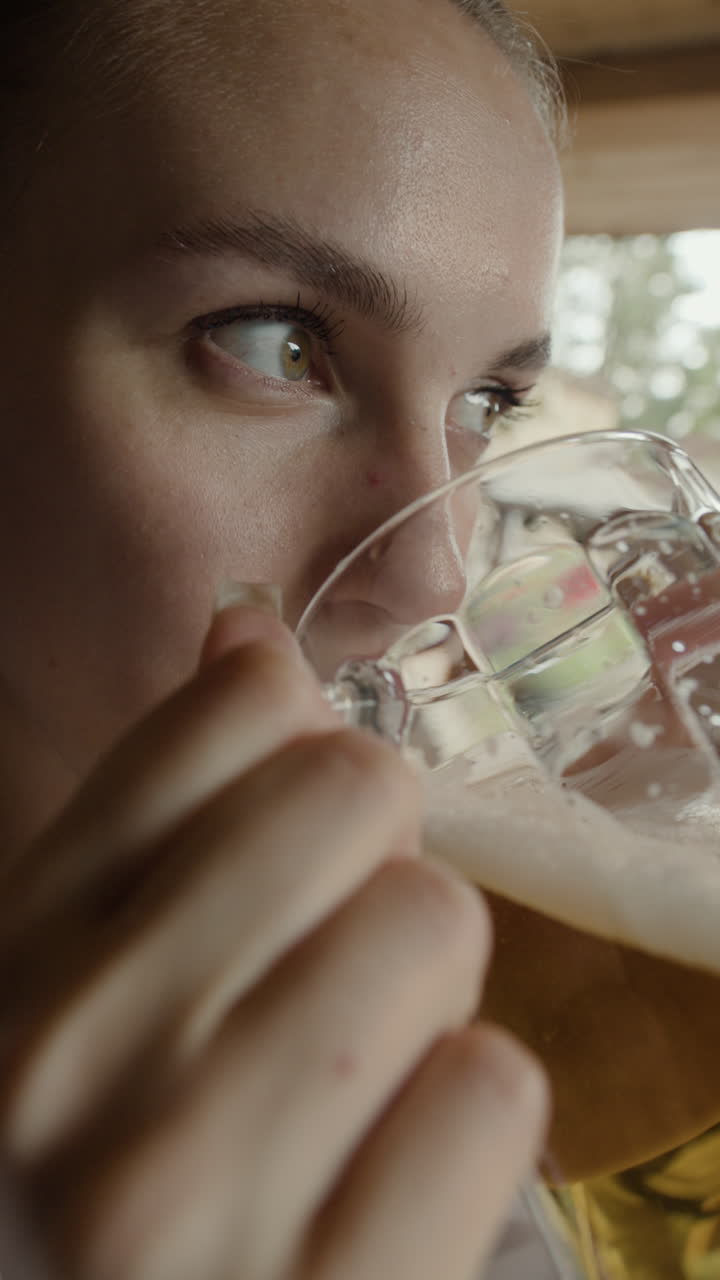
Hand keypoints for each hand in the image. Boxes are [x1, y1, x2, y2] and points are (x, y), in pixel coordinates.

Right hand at [0, 605, 547, 1279]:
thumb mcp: (71, 968)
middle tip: (331, 948)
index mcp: (20, 952)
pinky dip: (464, 1105)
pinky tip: (389, 1154)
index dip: (300, 742)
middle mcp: (85, 1058)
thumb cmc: (104, 1148)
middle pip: (356, 789)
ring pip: (435, 919)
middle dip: (375, 854)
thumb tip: (248, 631)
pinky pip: (492, 1086)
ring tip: (356, 1060)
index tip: (292, 821)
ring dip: (426, 985)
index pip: (235, 708)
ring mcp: (198, 1191)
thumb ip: (155, 803)